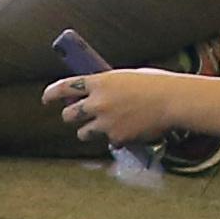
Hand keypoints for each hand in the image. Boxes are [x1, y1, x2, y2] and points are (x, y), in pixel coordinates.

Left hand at [51, 67, 194, 148]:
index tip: (46, 99)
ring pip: (83, 133)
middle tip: (76, 116)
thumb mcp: (126, 77)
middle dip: (71, 116)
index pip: (64, 87)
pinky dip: (116, 138)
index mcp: (99, 81)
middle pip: (68, 115)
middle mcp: (97, 102)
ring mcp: (105, 122)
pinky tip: (130, 130)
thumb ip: (107, 86)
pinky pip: (109, 141)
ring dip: (89, 131)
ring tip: (103, 126)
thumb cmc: (156, 84)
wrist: (174, 101)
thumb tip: (95, 93)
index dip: (51, 94)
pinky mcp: (116, 137)